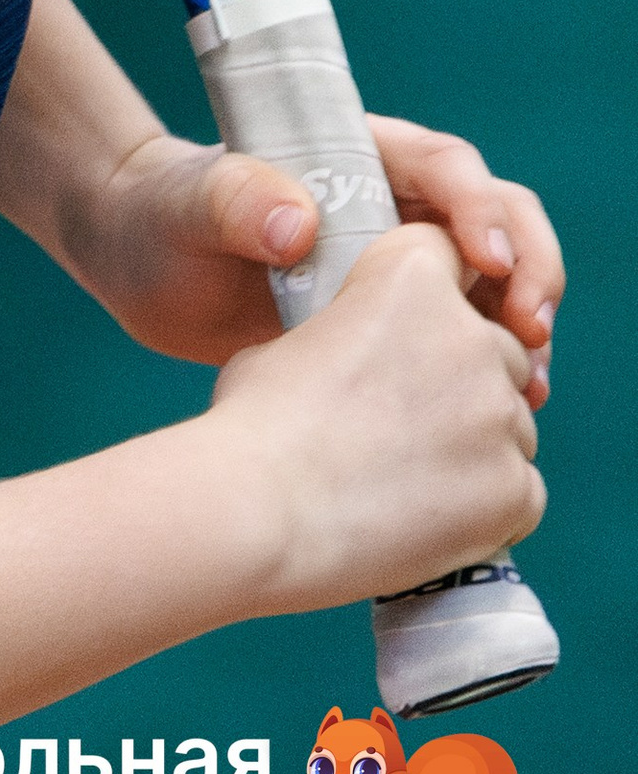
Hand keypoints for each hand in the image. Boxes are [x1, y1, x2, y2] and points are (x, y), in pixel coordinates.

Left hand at [67, 121, 561, 390]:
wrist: (137, 263)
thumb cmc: (160, 214)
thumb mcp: (188, 203)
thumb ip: (235, 198)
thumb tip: (298, 222)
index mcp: (355, 155)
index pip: (444, 166)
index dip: (479, 207)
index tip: (488, 259)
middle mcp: (389, 203)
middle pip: (493, 218)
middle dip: (528, 264)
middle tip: (531, 326)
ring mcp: (393, 264)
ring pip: (490, 282)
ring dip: (521, 323)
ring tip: (526, 384)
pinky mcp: (385, 321)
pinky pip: (457, 336)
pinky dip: (487, 365)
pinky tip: (498, 409)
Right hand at [202, 222, 544, 613]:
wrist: (263, 515)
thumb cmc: (255, 424)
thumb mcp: (286, 340)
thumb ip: (344, 332)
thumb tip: (350, 360)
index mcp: (411, 277)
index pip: (449, 257)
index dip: (427, 294)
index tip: (402, 328)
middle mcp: (471, 336)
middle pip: (494, 345)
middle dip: (461, 376)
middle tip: (401, 418)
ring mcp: (500, 415)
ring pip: (510, 421)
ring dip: (474, 440)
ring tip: (405, 476)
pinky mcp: (514, 489)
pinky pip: (517, 488)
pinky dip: (484, 504)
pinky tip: (427, 517)